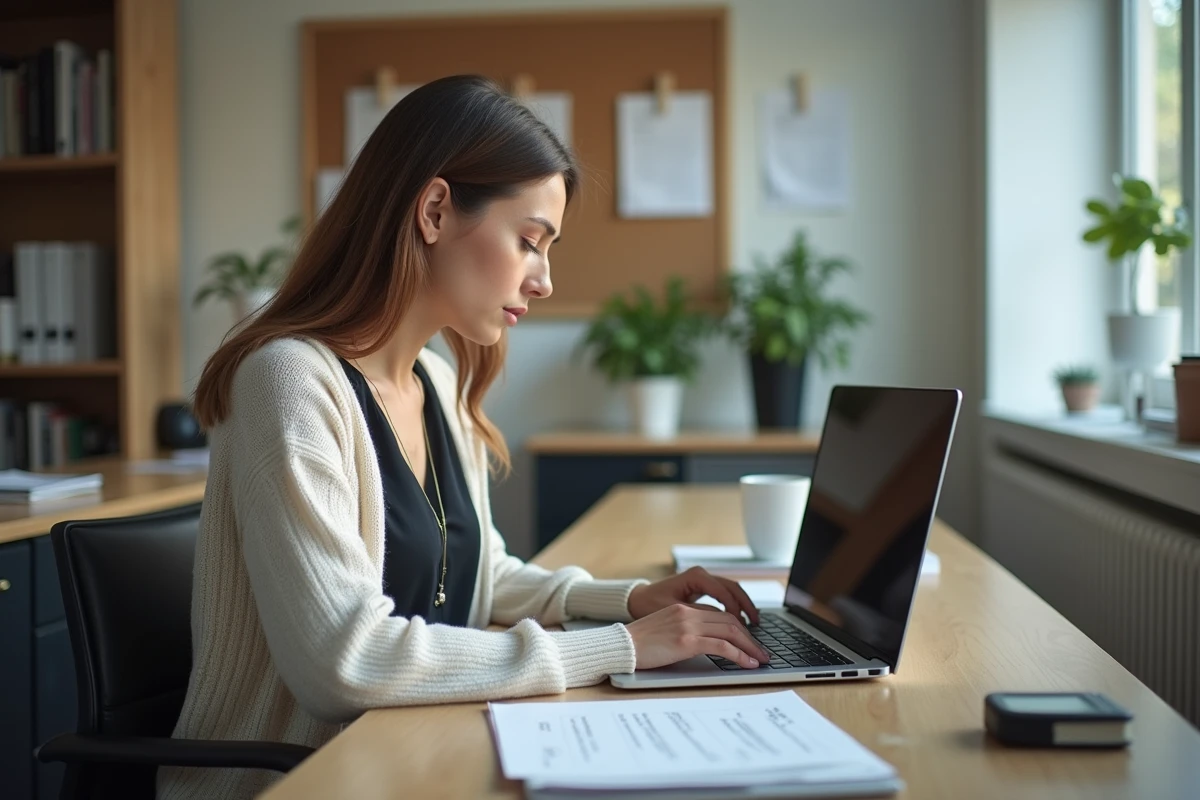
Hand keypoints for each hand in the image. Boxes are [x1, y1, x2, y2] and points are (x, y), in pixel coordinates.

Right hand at [626, 603, 770, 669]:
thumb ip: (684, 632)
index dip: (737, 628)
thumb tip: (705, 645)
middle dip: (749, 637)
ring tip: (760, 659)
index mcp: (682, 609)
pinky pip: (722, 646)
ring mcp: (687, 625)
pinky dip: (739, 655)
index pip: (719, 614)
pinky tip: (748, 663)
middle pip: (729, 621)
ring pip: (730, 631)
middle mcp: (687, 613)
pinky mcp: (686, 640)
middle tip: (761, 652)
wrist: (619, 646)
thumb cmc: (638, 645)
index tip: (748, 641)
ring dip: (749, 646)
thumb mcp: (664, 632)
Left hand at [627, 566, 760, 624]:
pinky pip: (725, 594)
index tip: (745, 632)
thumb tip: (723, 625)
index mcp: (696, 577)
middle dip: (748, 610)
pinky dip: (735, 606)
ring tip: (755, 624)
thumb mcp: (674, 611)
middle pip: (734, 590)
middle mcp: (702, 574)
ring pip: (732, 590)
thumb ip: (699, 616)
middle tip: (757, 628)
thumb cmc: (649, 604)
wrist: (635, 599)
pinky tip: (741, 619)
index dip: (737, 615)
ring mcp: (703, 579)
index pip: (725, 595)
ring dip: (745, 607)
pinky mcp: (702, 587)